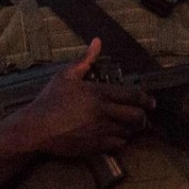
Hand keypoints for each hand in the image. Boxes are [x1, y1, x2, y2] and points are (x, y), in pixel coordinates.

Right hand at [25, 38, 154, 156]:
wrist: (37, 128)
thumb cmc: (49, 100)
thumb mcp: (65, 75)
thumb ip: (85, 60)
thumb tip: (97, 42)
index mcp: (98, 93)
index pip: (131, 95)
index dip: (145, 99)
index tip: (152, 102)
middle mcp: (103, 112)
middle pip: (135, 116)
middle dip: (142, 117)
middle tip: (143, 117)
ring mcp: (100, 130)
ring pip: (128, 131)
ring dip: (131, 130)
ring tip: (130, 127)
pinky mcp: (95, 146)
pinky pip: (117, 145)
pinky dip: (121, 142)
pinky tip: (117, 138)